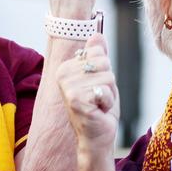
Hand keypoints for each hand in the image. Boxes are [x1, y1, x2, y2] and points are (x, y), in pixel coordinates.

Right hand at [59, 34, 119, 156]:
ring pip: (107, 76)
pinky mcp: (76, 99)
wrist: (96, 136)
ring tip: (98, 105)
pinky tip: (98, 111)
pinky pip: (105, 90)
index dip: (104, 71)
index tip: (95, 87)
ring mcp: (68, 87)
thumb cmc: (99, 108)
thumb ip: (98, 55)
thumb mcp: (101, 77)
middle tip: (98, 98)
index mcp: (66, 67)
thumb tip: (96, 34)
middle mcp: (62, 74)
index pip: (97, 52)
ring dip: (109, 93)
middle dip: (108, 82)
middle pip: (104, 62)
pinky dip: (108, 102)